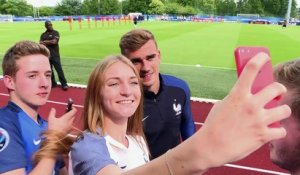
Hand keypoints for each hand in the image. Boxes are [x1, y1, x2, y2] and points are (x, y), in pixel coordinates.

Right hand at [47, 107, 76, 131]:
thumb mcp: (51, 119)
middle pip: (74, 115)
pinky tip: (64, 125)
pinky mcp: (70, 130)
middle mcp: (70, 122)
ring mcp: (71, 126)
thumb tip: (53, 108)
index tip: (70, 107)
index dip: (73, 108)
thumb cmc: (53, 128)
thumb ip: (52, 113)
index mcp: (67, 118)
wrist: (55, 138)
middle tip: (66, 113)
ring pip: (72, 120)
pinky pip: (71, 125)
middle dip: (71, 113)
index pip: (74, 111)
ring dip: (70, 119)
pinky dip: (69, 123)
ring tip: (64, 119)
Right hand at [192, 53, 290, 168]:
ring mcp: (259, 120)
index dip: (260, 59)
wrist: (211, 147)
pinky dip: (278, 131)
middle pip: (277, 88)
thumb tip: (246, 96)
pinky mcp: (263, 136)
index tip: (264, 57)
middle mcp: (251, 105)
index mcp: (238, 95)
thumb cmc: (214, 126)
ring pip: (285, 110)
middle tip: (278, 93)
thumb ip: (236, 98)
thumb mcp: (221, 105)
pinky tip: (272, 131)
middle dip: (280, 89)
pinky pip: (282, 131)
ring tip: (277, 113)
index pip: (251, 69)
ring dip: (282, 110)